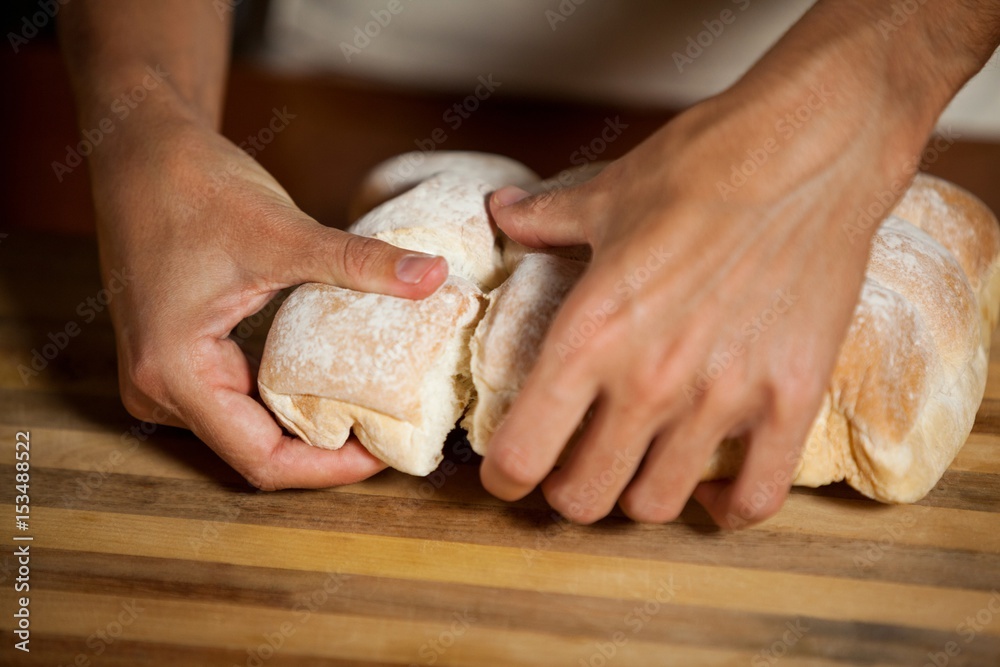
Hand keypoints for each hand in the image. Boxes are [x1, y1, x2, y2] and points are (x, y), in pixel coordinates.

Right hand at [89, 114, 447, 489]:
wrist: (140, 149)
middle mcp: (159, 389)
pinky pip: (236, 399)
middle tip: (390, 430)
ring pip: (246, 428)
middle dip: (325, 451)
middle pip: (255, 451)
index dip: (330, 469)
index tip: (385, 452)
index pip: (260, 460)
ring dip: (306, 426)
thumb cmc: (192, 186)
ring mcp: (163, 377)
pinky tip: (332, 382)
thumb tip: (433, 275)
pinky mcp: (178, 357)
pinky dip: (285, 397)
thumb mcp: (283, 232)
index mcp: (173, 374)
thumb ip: (360, 262)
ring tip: (371, 409)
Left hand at [479, 63, 923, 526]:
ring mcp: (722, 397)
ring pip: (657, 507)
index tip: (510, 471)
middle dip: (566, 492)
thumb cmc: (702, 166)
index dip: (504, 477)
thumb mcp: (606, 195)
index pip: (521, 455)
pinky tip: (710, 487)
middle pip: (583, 499)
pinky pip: (754, 498)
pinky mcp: (790, 400)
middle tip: (573, 464)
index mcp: (587, 335)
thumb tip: (503, 212)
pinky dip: (725, 508)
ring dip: (637, 496)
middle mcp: (647, 381)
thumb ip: (545, 220)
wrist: (813, 149)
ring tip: (638, 465)